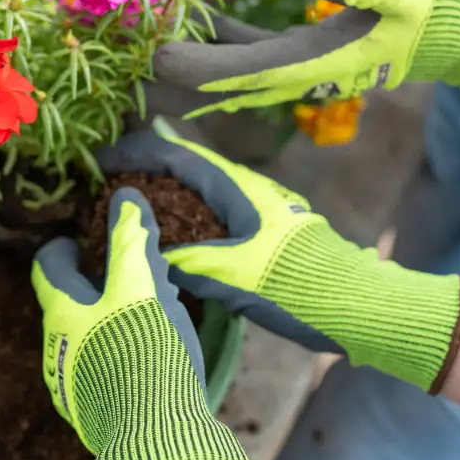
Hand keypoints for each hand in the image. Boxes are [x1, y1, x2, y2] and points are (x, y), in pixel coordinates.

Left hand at [32, 192, 248, 459]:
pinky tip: (145, 354)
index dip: (64, 248)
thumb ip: (132, 241)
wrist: (155, 434)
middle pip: (67, 303)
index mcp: (62, 311)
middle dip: (93, 285)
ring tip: (145, 314)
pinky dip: (114, 351)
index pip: (48, 266)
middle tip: (128, 275)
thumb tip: (125, 199)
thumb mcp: (143, 285)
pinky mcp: (91, 409)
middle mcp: (57, 346)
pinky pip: (96, 368)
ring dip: (105, 320)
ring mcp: (71, 382)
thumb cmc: (144, 349)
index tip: (83, 241)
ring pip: (82, 336)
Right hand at [99, 125, 459, 393]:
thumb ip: (190, 261)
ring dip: (166, 190)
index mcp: (239, 189)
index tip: (99, 163)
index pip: (176, 154)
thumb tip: (149, 251)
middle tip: (105, 182)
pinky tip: (174, 235)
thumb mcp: (237, 277)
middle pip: (187, 164)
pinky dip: (186, 214)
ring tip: (131, 205)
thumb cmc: (301, 287)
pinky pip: (216, 212)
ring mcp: (261, 209)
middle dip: (146, 167)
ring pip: (202, 188)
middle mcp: (250, 190)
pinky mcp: (269, 231)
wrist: (360, 306)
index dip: (135, 153)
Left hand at [154, 0, 459, 117]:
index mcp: (312, 60)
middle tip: (119, 51)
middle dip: (171, 68)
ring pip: (229, 64)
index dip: (187, 65)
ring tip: (143, 28)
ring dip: (188, 51)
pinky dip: (218, 34)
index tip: (145, 56)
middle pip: (219, 77)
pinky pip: (248, 48)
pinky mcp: (305, 50)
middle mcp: (297, 70)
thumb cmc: (436, 7)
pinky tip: (194, 8)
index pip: (235, 70)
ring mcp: (299, 63)